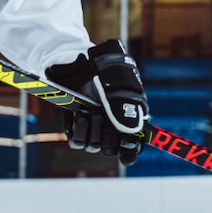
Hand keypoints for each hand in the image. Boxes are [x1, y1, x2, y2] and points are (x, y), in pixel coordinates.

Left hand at [44, 40, 148, 164]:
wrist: (81, 63)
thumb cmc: (107, 72)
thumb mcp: (120, 88)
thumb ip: (126, 111)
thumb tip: (130, 134)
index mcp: (130, 119)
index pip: (134, 146)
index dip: (130, 150)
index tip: (125, 144)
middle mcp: (113, 127)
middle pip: (111, 149)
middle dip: (107, 133)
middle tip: (103, 114)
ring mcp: (94, 127)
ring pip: (94, 146)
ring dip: (92, 128)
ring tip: (90, 109)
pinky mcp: (77, 126)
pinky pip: (77, 142)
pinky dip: (78, 130)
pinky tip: (80, 114)